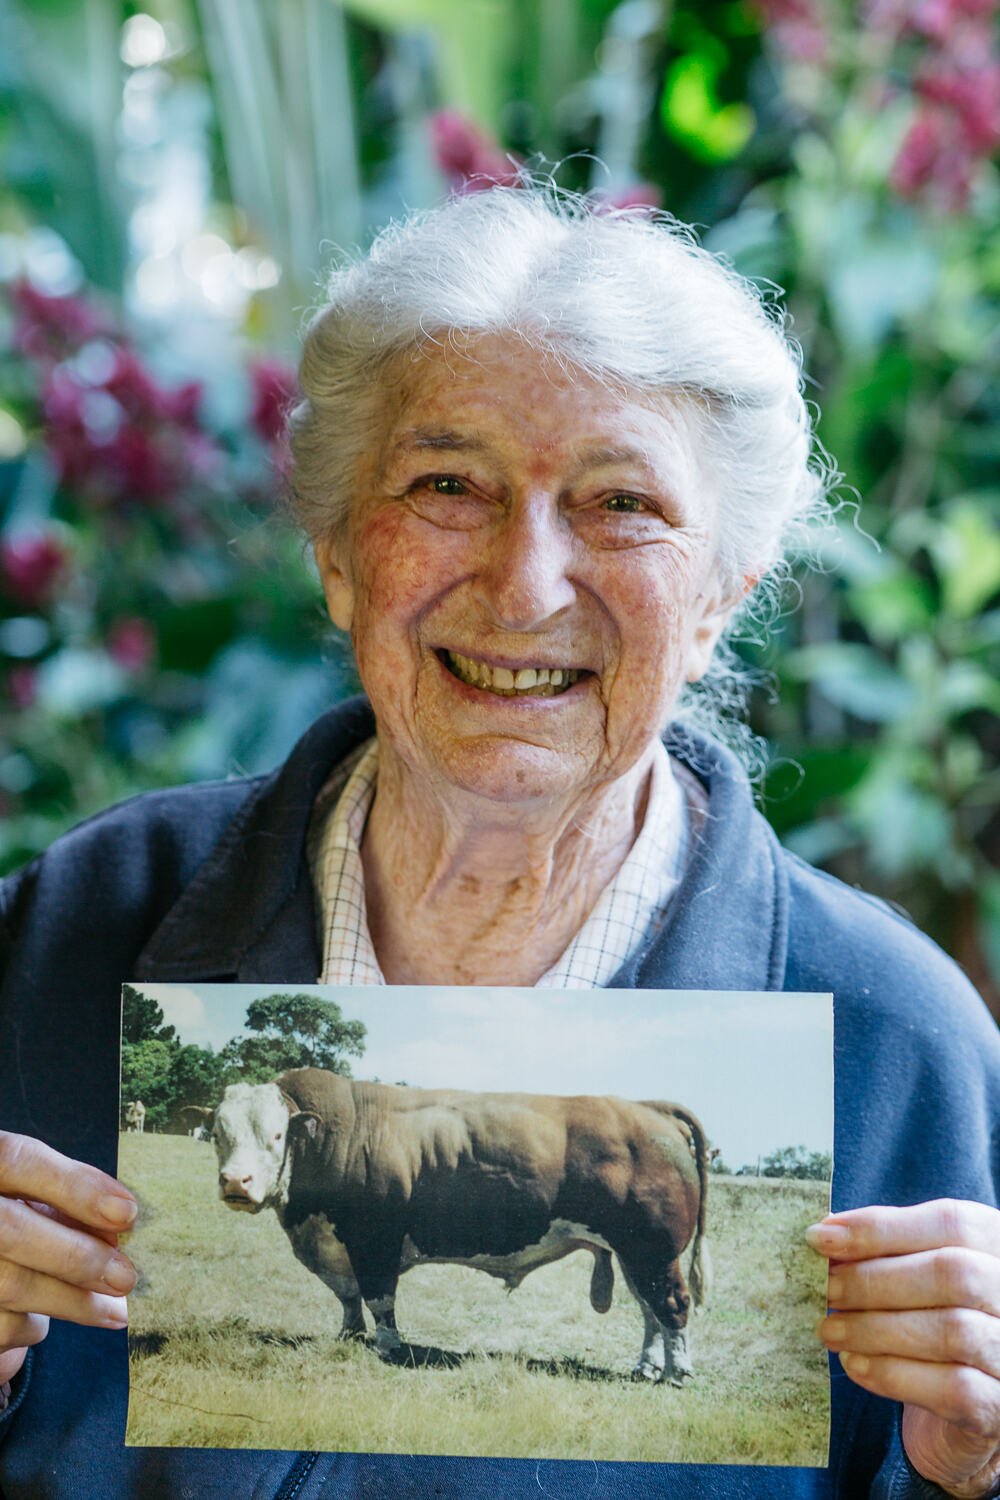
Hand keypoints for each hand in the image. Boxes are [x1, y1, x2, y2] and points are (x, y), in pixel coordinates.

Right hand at [0, 1131, 137, 1386]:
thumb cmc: (14, 1217)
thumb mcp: (29, 1191)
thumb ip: (68, 1195)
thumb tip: (120, 1222)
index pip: (19, 1160)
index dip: (74, 1186)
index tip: (127, 1213)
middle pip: (12, 1229)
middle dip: (76, 1256)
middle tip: (125, 1278)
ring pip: (12, 1284)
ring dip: (73, 1301)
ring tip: (115, 1309)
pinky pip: (2, 1325)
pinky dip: (34, 1326)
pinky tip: (47, 1319)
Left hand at [807, 1201, 999, 1499]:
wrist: (968, 1402)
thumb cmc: (934, 1320)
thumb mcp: (917, 1274)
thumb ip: (885, 1251)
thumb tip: (824, 1235)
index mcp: (999, 1245)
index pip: (949, 1222)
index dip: (881, 1227)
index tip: (820, 1238)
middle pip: (952, 1274)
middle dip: (875, 1279)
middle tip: (825, 1290)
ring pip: (952, 1331)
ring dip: (876, 1328)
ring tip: (829, 1329)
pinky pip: (954, 1388)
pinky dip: (894, 1374)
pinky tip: (854, 1365)